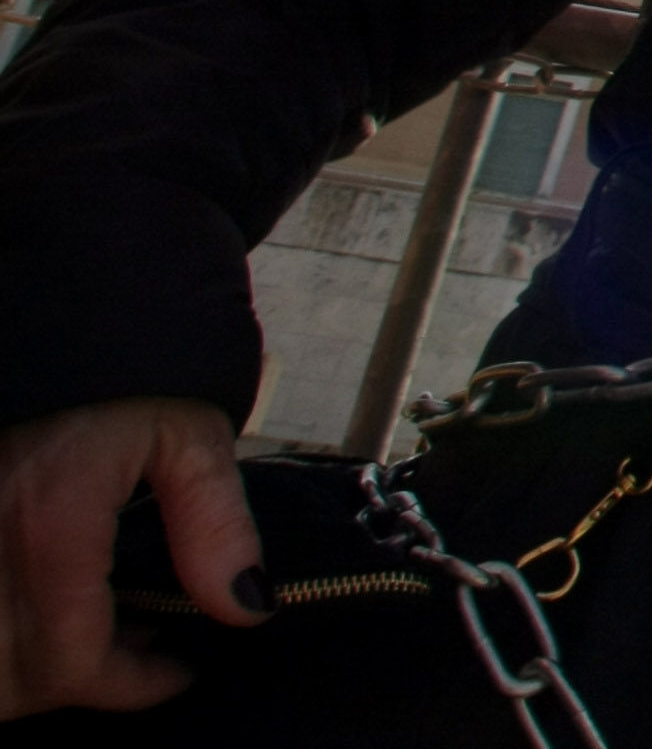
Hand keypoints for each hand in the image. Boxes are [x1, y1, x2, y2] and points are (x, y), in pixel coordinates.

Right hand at [0, 397, 260, 715]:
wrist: (34, 349)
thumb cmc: (111, 386)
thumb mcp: (183, 432)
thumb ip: (215, 520)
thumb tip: (245, 605)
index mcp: (47, 533)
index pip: (74, 664)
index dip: (133, 684)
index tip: (179, 670)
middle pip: (23, 681)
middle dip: (87, 679)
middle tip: (144, 647)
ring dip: (41, 668)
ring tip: (106, 631)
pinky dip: (8, 648)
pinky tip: (53, 615)